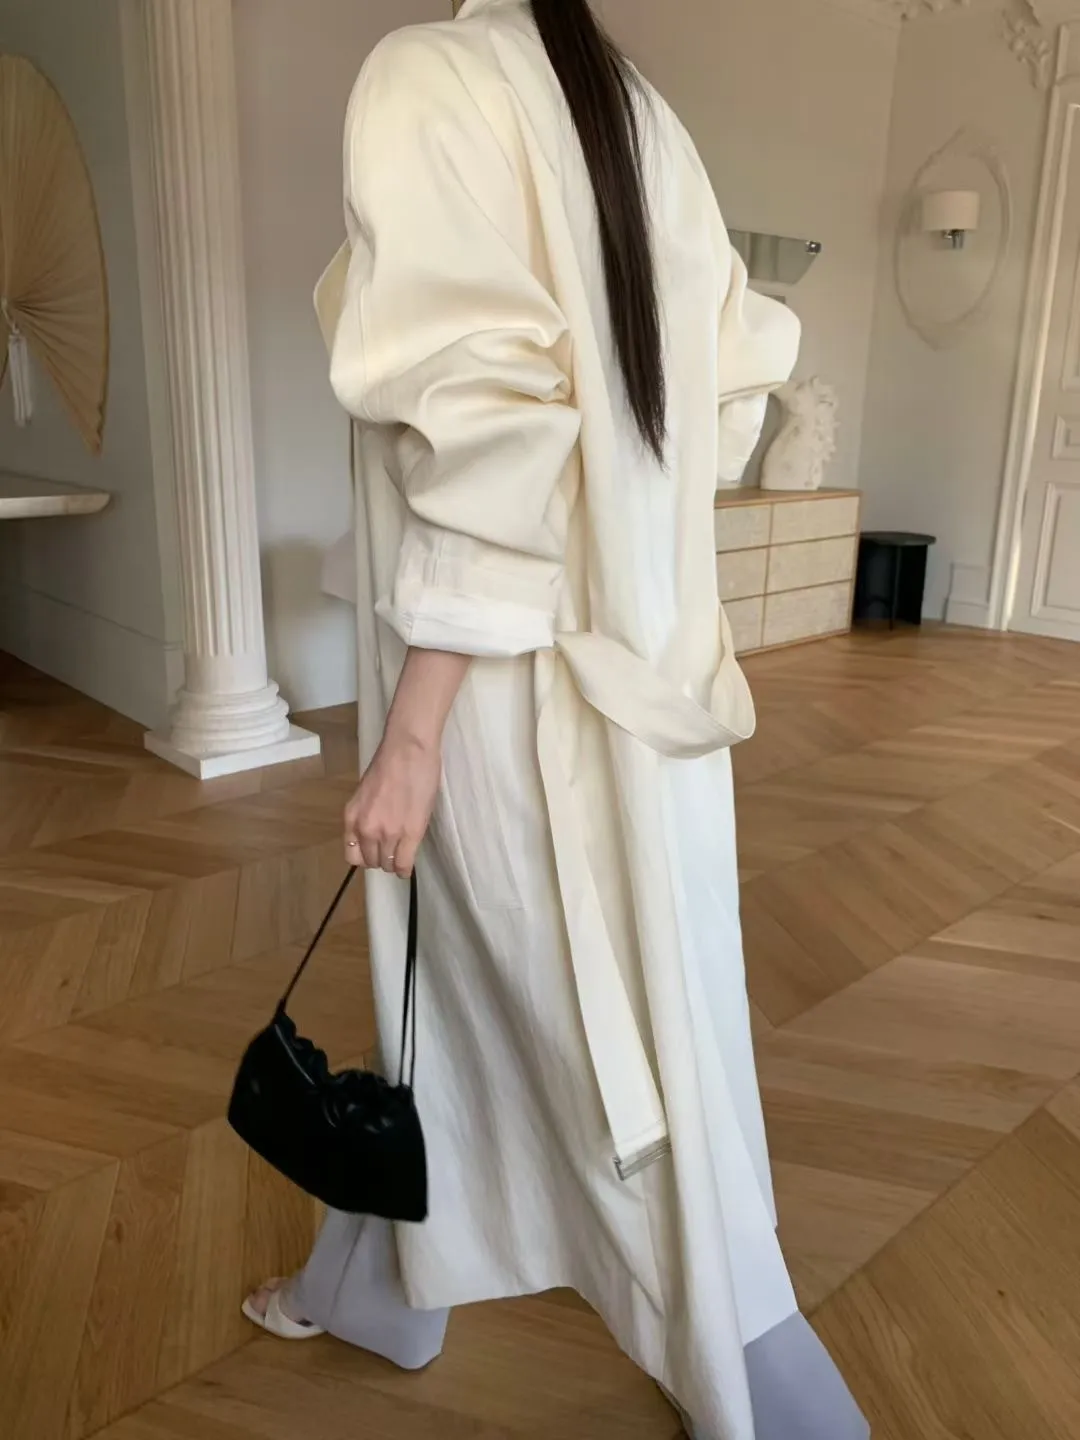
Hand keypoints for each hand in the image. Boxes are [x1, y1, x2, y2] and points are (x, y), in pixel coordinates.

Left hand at [343, 734, 440, 876]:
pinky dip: (405, 869)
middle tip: (392, 851)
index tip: (374, 852)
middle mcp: (365, 829)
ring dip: (394, 862)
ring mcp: (388, 833)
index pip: (352, 854)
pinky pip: (403, 864)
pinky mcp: (410, 834)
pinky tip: (407, 866)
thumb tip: (375, 830)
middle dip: (381, 859)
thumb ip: (366, 814)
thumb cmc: (389, 763)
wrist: (408, 750)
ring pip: (387, 864)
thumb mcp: (365, 794)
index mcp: (352, 817)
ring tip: (402, 856)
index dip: (365, 856)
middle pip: (371, 861)